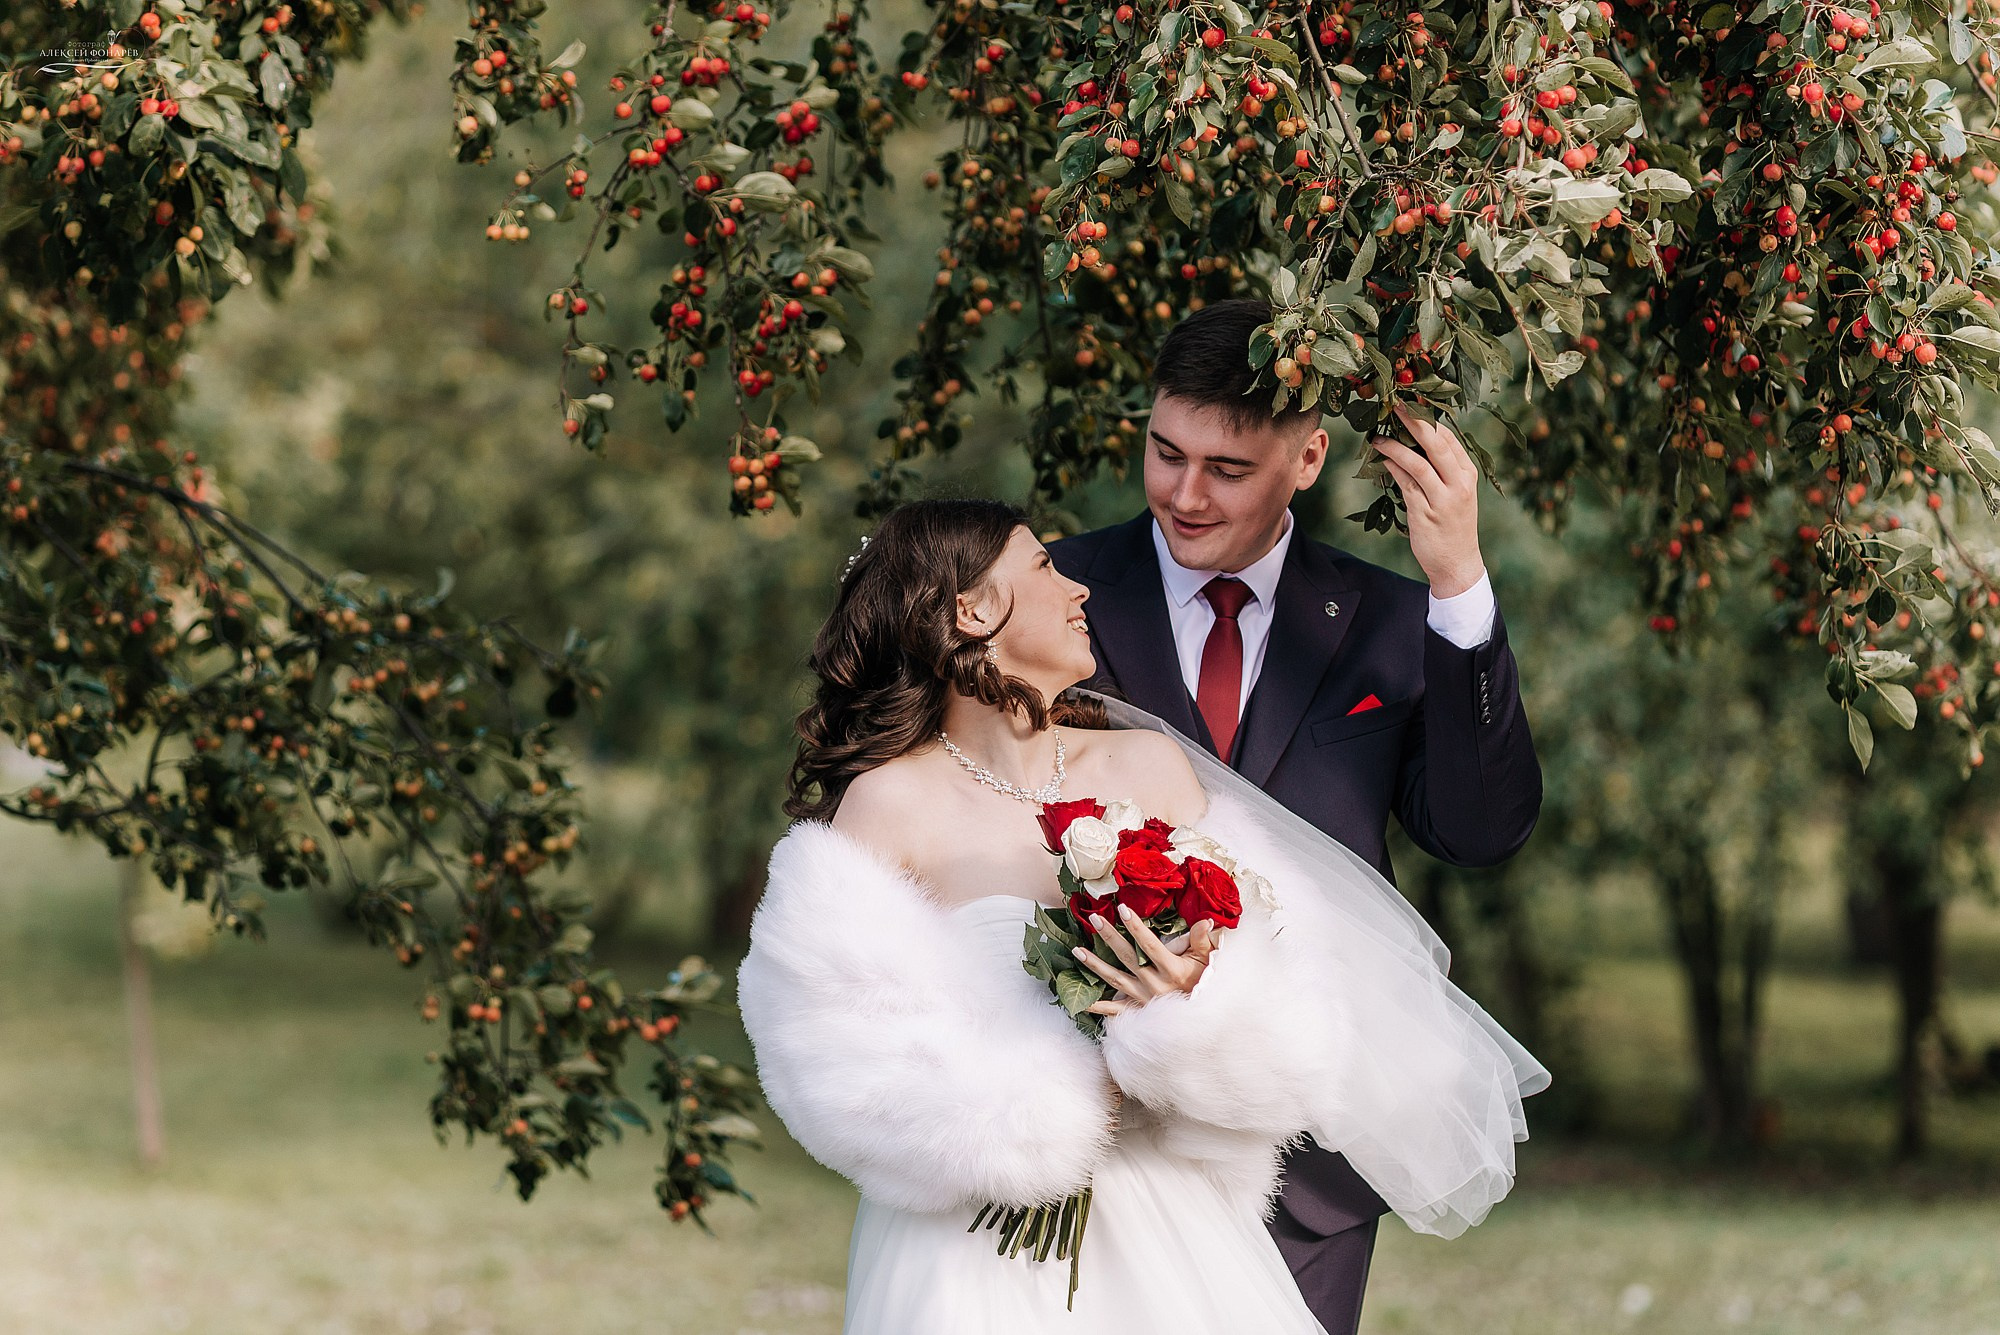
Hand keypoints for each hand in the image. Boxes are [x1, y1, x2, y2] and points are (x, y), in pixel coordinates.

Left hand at [1073, 903, 1221, 1016]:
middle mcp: (1154, 984)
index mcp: (1171, 970)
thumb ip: (1202, 939)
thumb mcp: (1207, 961)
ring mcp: (1143, 999)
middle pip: (1127, 957)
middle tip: (1094, 919)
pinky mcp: (1138, 1011)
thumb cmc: (1205, 984)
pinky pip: (1114, 1010)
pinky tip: (1081, 1001)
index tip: (1122, 909)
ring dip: (1095, 965)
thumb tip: (1206, 920)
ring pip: (1115, 980)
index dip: (1135, 927)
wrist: (1205, 1019)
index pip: (1149, 944)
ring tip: (1077, 950)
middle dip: (1110, 937)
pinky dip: (1097, 1006)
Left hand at [1369, 402, 1485, 598]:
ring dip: (1396, 447)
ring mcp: (1443, 499)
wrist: (1457, 563)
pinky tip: (1381, 460)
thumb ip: (1442, 468)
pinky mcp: (1425, 513)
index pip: (1449, 439)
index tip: (1410, 403)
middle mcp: (1459, 484)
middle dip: (1415, 422)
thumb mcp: (1455, 493)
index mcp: (1468, 474)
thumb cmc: (1452, 525)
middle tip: (1396, 405)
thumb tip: (1414, 442)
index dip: (1429, 419)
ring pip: (1418, 464)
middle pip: (1436, 445)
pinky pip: (1406, 485)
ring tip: (1377, 437)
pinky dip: (1393, 469)